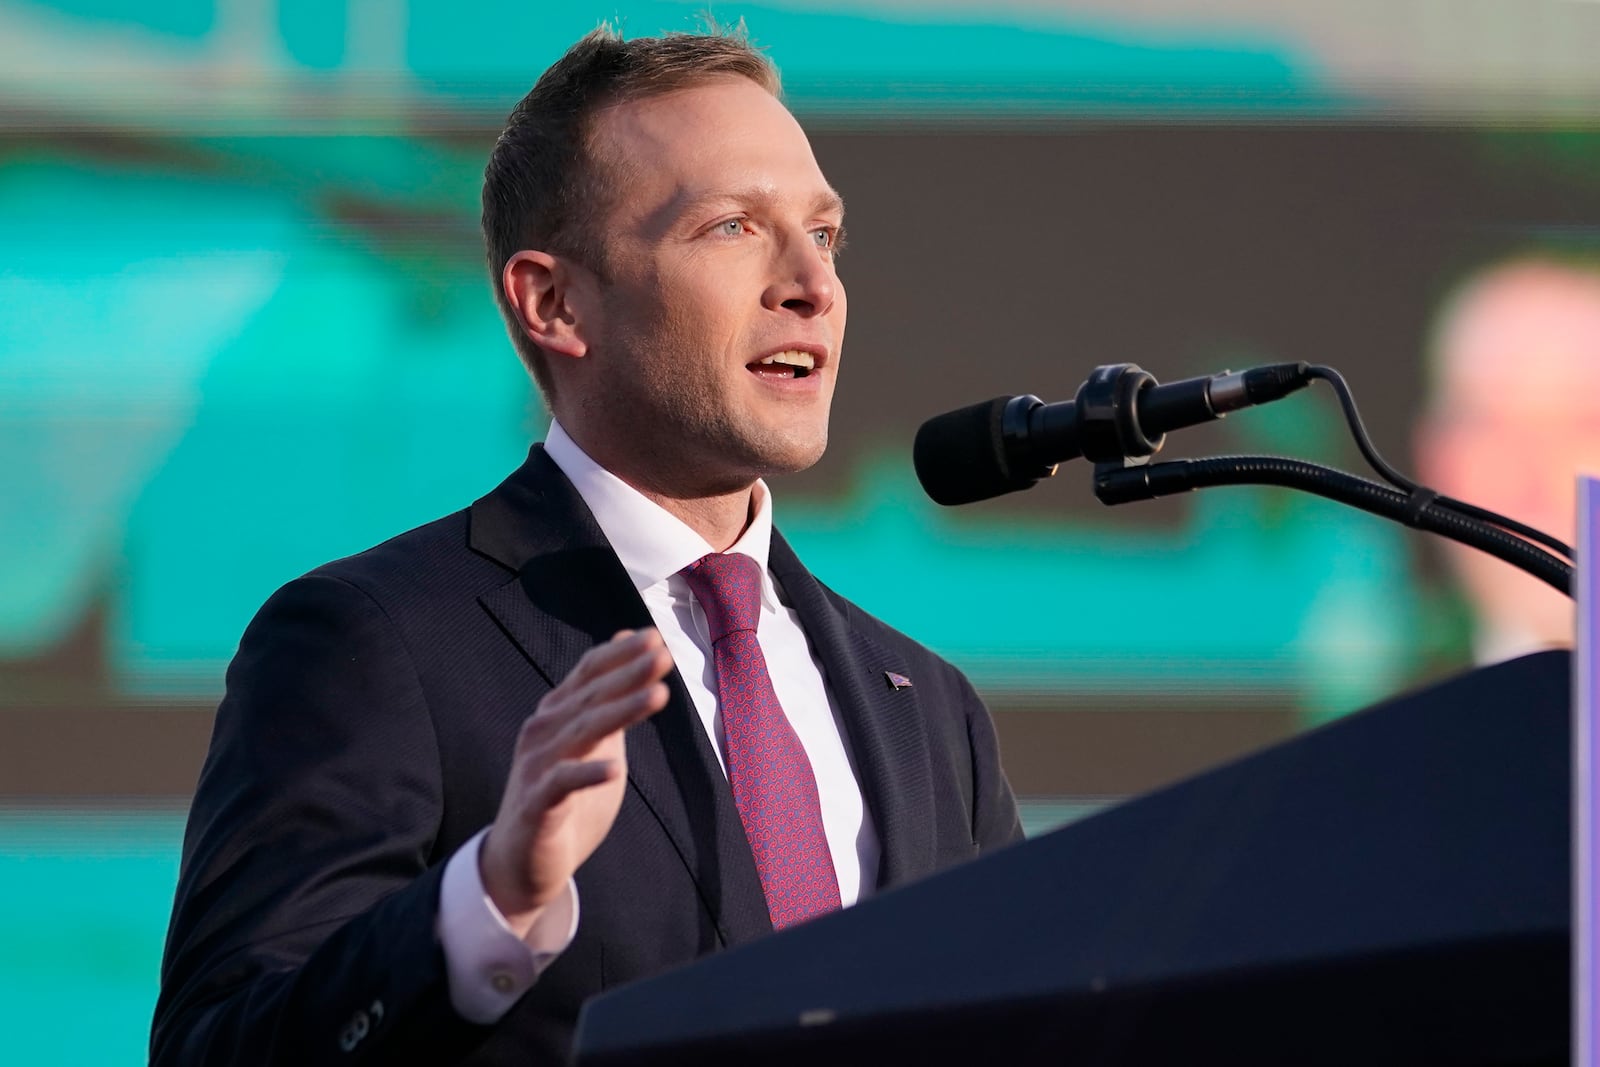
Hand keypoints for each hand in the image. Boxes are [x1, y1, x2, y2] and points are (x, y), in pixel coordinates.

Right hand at [479, 628, 672, 934]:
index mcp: (557, 714)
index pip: (589, 673)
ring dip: (622, 712)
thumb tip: (626, 645)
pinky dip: (587, 774)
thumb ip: (608, 698)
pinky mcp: (537, 805)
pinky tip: (614, 770)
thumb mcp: (592, 742)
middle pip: (591, 697)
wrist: (520, 861)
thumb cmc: (562, 796)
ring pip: (584, 733)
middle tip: (663, 656)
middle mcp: (543, 732)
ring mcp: (537, 767)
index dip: (620, 654)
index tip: (655, 637)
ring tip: (658, 695)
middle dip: (629, 674)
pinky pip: (562, 784)